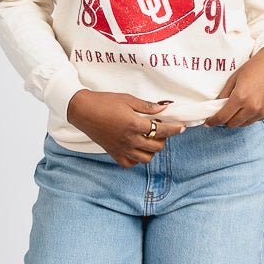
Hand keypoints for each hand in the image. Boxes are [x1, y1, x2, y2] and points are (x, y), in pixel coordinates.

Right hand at [67, 90, 185, 166]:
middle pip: (156, 147)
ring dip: (151, 150)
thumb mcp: (127, 99)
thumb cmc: (104, 102)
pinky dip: (136, 159)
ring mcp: (121, 148)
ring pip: (145, 158)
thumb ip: (146, 106)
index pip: (162, 130)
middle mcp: (130, 139)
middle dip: (163, 139)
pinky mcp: (113, 153)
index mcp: (134, 124)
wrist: (83, 110)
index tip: (181, 128)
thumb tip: (164, 108)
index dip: (174, 129)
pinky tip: (136, 149)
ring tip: (149, 140)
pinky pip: (130, 163)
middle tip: (159, 129)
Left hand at [203, 46, 263, 127]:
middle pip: (232, 124)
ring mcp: (263, 111)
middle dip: (225, 120)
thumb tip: (216, 107)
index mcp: (240, 98)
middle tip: (223, 113)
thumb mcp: (234, 78)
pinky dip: (250, 116)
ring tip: (238, 108)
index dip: (213, 121)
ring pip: (244, 124)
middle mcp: (252, 108)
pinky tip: (251, 104)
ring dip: (238, 119)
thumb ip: (224, 94)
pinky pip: (256, 119)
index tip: (209, 122)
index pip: (222, 118)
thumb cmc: (255, 66)